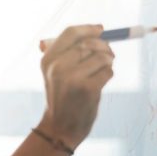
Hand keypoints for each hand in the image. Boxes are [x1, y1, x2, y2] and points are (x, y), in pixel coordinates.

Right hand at [38, 24, 114, 149]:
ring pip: (102, 57)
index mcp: (48, 60)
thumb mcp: (54, 72)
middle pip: (90, 43)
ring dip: (108, 62)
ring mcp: (72, 78)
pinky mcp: (88, 89)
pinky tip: (99, 84)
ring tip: (102, 70)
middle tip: (108, 54)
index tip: (100, 29)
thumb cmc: (62, 96)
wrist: (60, 126)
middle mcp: (57, 67)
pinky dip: (108, 76)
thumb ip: (67, 51)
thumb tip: (97, 29)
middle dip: (104, 47)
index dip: (88, 29)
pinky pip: (108, 72)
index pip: (70, 33)